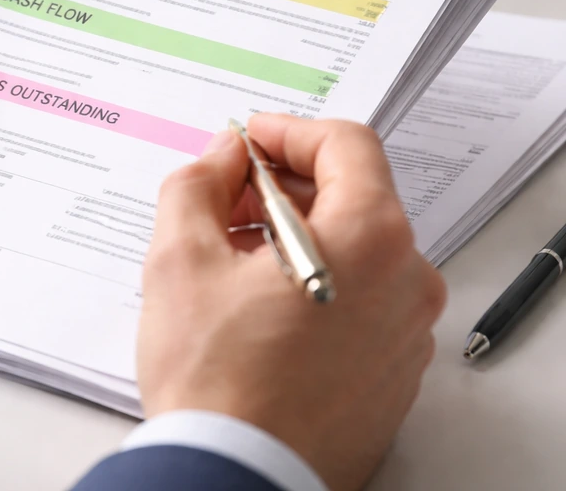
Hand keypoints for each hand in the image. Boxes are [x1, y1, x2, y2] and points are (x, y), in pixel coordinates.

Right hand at [137, 114, 445, 490]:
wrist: (237, 477)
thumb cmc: (215, 380)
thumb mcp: (181, 257)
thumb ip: (198, 182)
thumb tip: (222, 156)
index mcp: (370, 240)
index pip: (346, 146)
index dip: (289, 132)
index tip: (250, 141)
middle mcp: (407, 283)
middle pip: (351, 198)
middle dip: (282, 188)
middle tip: (225, 199)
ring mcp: (406, 333)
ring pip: (354, 252)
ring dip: (294, 236)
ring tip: (230, 259)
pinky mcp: (392, 372)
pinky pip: (361, 301)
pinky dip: (315, 283)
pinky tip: (257, 305)